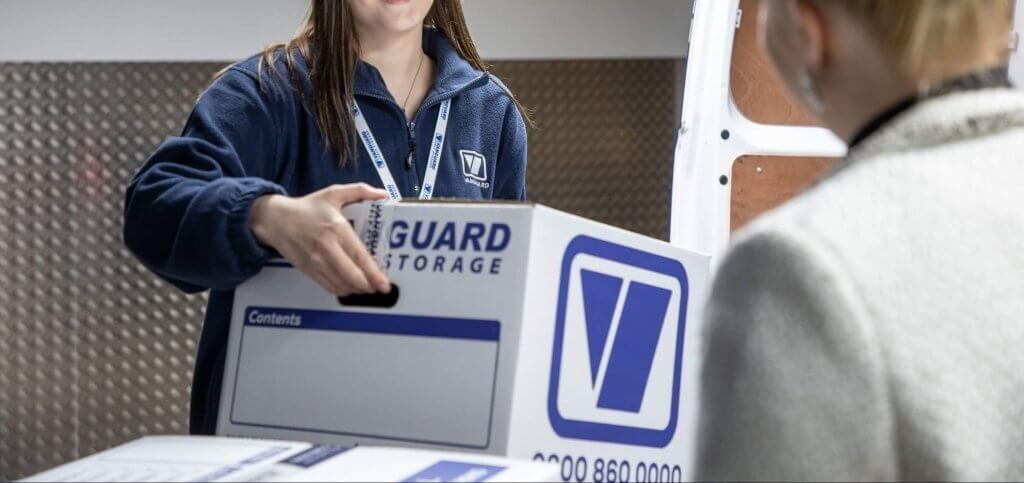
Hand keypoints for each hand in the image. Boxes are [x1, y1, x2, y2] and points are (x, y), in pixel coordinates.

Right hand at [250, 183, 391, 295]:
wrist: (275, 219)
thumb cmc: (307, 207)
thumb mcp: (333, 193)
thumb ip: (360, 191)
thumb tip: (383, 194)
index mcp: (337, 228)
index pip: (359, 256)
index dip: (373, 273)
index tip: (384, 284)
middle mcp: (327, 247)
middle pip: (351, 275)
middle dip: (368, 286)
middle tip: (379, 288)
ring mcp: (316, 261)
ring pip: (340, 284)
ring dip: (356, 290)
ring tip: (367, 287)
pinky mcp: (308, 269)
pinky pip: (328, 286)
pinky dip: (341, 290)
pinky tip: (349, 287)